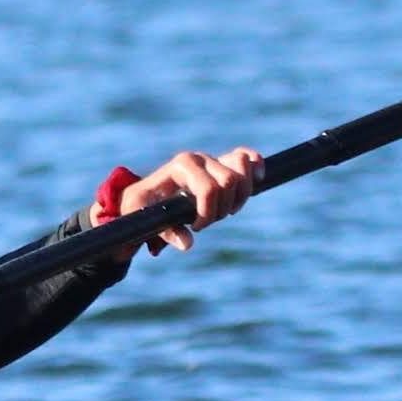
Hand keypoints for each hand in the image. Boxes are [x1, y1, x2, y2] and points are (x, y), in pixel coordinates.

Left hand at [96, 147, 263, 253]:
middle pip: (230, 181)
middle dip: (223, 208)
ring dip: (240, 196)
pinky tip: (258, 179)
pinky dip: (256, 166)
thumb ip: (165, 232)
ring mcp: (212, 159)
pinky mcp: (222, 164)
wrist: (147, 195)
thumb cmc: (142, 206)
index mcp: (181, 166)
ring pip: (242, 170)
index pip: (208, 188)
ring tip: (226, 210)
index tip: (196, 227)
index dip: (208, 213)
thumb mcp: (144, 220)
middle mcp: (199, 158)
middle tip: (208, 221)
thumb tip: (188, 243)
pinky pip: (246, 157)